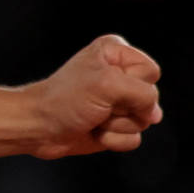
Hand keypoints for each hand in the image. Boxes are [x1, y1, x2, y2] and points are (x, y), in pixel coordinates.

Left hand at [26, 35, 162, 159]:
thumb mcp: (107, 84)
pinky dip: (113, 139)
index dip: (133, 84)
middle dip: (125, 108)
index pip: (151, 72)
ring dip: (117, 125)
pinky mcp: (116, 125)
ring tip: (93, 117)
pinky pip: (134, 138)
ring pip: (144, 121)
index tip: (105, 85)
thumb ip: (143, 92)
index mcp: (115, 53)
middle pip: (151, 98)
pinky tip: (94, 131)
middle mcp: (119, 74)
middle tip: (98, 104)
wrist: (39, 127)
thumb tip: (153, 114)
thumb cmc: (65, 99)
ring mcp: (118, 101)